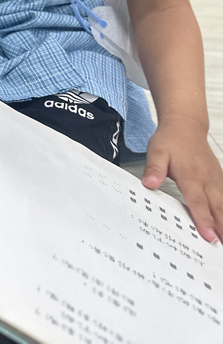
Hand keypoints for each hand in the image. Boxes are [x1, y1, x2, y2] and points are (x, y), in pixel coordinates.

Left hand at [142, 123, 222, 242]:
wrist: (186, 126)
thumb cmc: (170, 141)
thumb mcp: (157, 151)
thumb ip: (154, 169)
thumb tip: (149, 184)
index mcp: (191, 176)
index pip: (198, 202)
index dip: (203, 220)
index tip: (208, 237)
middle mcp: (207, 181)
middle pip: (217, 209)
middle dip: (222, 229)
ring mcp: (216, 181)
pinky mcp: (219, 181)